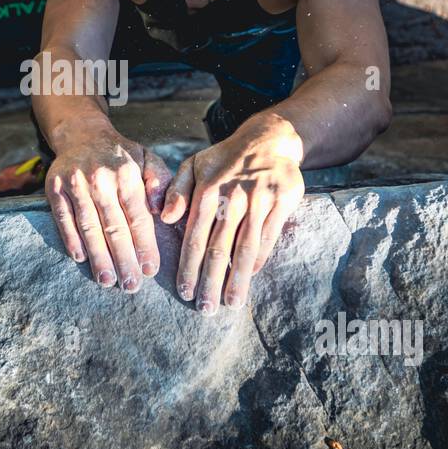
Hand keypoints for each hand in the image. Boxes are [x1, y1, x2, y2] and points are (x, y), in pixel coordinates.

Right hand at [44, 123, 172, 291]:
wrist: (81, 134)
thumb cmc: (120, 155)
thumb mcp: (146, 158)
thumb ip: (160, 181)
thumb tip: (164, 211)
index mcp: (126, 173)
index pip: (138, 216)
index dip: (144, 245)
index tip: (150, 269)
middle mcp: (99, 178)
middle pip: (113, 227)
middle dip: (124, 259)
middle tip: (131, 285)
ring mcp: (74, 183)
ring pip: (88, 227)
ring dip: (98, 257)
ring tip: (107, 280)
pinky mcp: (54, 188)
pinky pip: (64, 219)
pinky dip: (71, 240)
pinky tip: (81, 259)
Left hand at [160, 116, 304, 312]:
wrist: (269, 139)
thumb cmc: (225, 158)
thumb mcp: (195, 165)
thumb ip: (177, 191)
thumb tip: (164, 218)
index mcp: (208, 191)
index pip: (195, 236)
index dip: (189, 266)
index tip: (184, 291)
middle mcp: (233, 198)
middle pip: (220, 248)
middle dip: (210, 282)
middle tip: (205, 309)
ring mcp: (260, 200)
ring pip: (245, 247)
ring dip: (237, 279)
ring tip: (230, 303)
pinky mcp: (283, 202)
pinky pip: (269, 237)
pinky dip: (259, 260)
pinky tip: (250, 278)